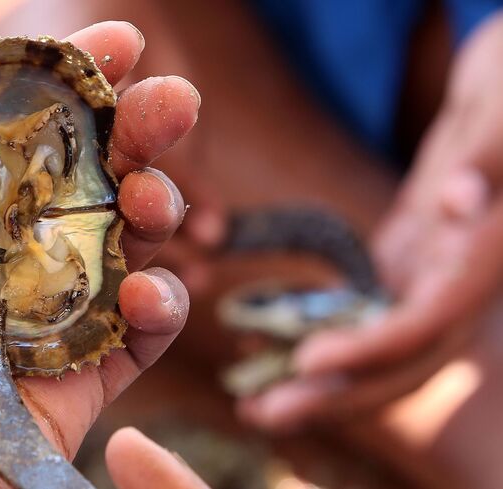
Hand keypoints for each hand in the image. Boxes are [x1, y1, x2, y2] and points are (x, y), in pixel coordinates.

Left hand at [0, 22, 198, 488]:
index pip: (1, 142)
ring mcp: (24, 332)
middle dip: (127, 138)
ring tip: (159, 198)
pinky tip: (153, 293)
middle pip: (70, 190)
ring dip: (150, 214)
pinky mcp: (58, 397)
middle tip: (173, 100)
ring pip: (111, 256)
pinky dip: (155, 314)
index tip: (112, 45)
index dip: (57, 91)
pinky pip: (125, 346)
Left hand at [238, 12, 502, 430]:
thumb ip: (490, 161)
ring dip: (318, 374)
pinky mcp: (409, 255)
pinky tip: (266, 334)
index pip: (430, 321)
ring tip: (253, 397)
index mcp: (483, 254)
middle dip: (334, 391)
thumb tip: (457, 205)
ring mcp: (433, 269)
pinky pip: (362, 305)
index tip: (308, 362)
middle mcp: (459, 276)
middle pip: (399, 355)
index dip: (372, 349)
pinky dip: (318, 326)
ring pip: (375, 339)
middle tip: (259, 413)